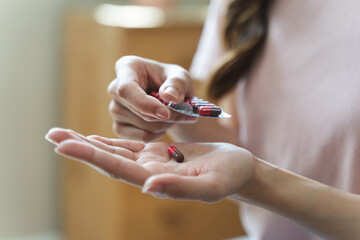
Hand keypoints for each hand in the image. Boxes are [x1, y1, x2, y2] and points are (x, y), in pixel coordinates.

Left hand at [46, 128, 254, 201]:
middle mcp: (148, 173)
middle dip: (80, 147)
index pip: (117, 168)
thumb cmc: (229, 177)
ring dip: (88, 142)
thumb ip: (180, 188)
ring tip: (63, 134)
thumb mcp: (210, 185)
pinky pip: (128, 146)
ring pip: (114, 151)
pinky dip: (109, 141)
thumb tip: (147, 187)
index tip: (64, 144)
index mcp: (157, 180)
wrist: (238, 170)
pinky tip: (93, 137)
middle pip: (108, 159)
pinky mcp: (158, 153)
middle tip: (52, 134)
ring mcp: (152, 162)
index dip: (91, 155)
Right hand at [108, 56, 196, 141]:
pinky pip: (142, 137)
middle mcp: (115, 89)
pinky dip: (158, 134)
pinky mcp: (119, 127)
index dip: (145, 104)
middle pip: (138, 111)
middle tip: (185, 113)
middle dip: (166, 116)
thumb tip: (169, 96)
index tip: (166, 113)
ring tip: (174, 115)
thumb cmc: (173, 82)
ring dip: (165, 125)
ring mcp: (115, 110)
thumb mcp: (181, 77)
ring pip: (143, 126)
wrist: (170, 99)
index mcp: (126, 68)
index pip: (126, 89)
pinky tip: (164, 124)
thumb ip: (178, 83)